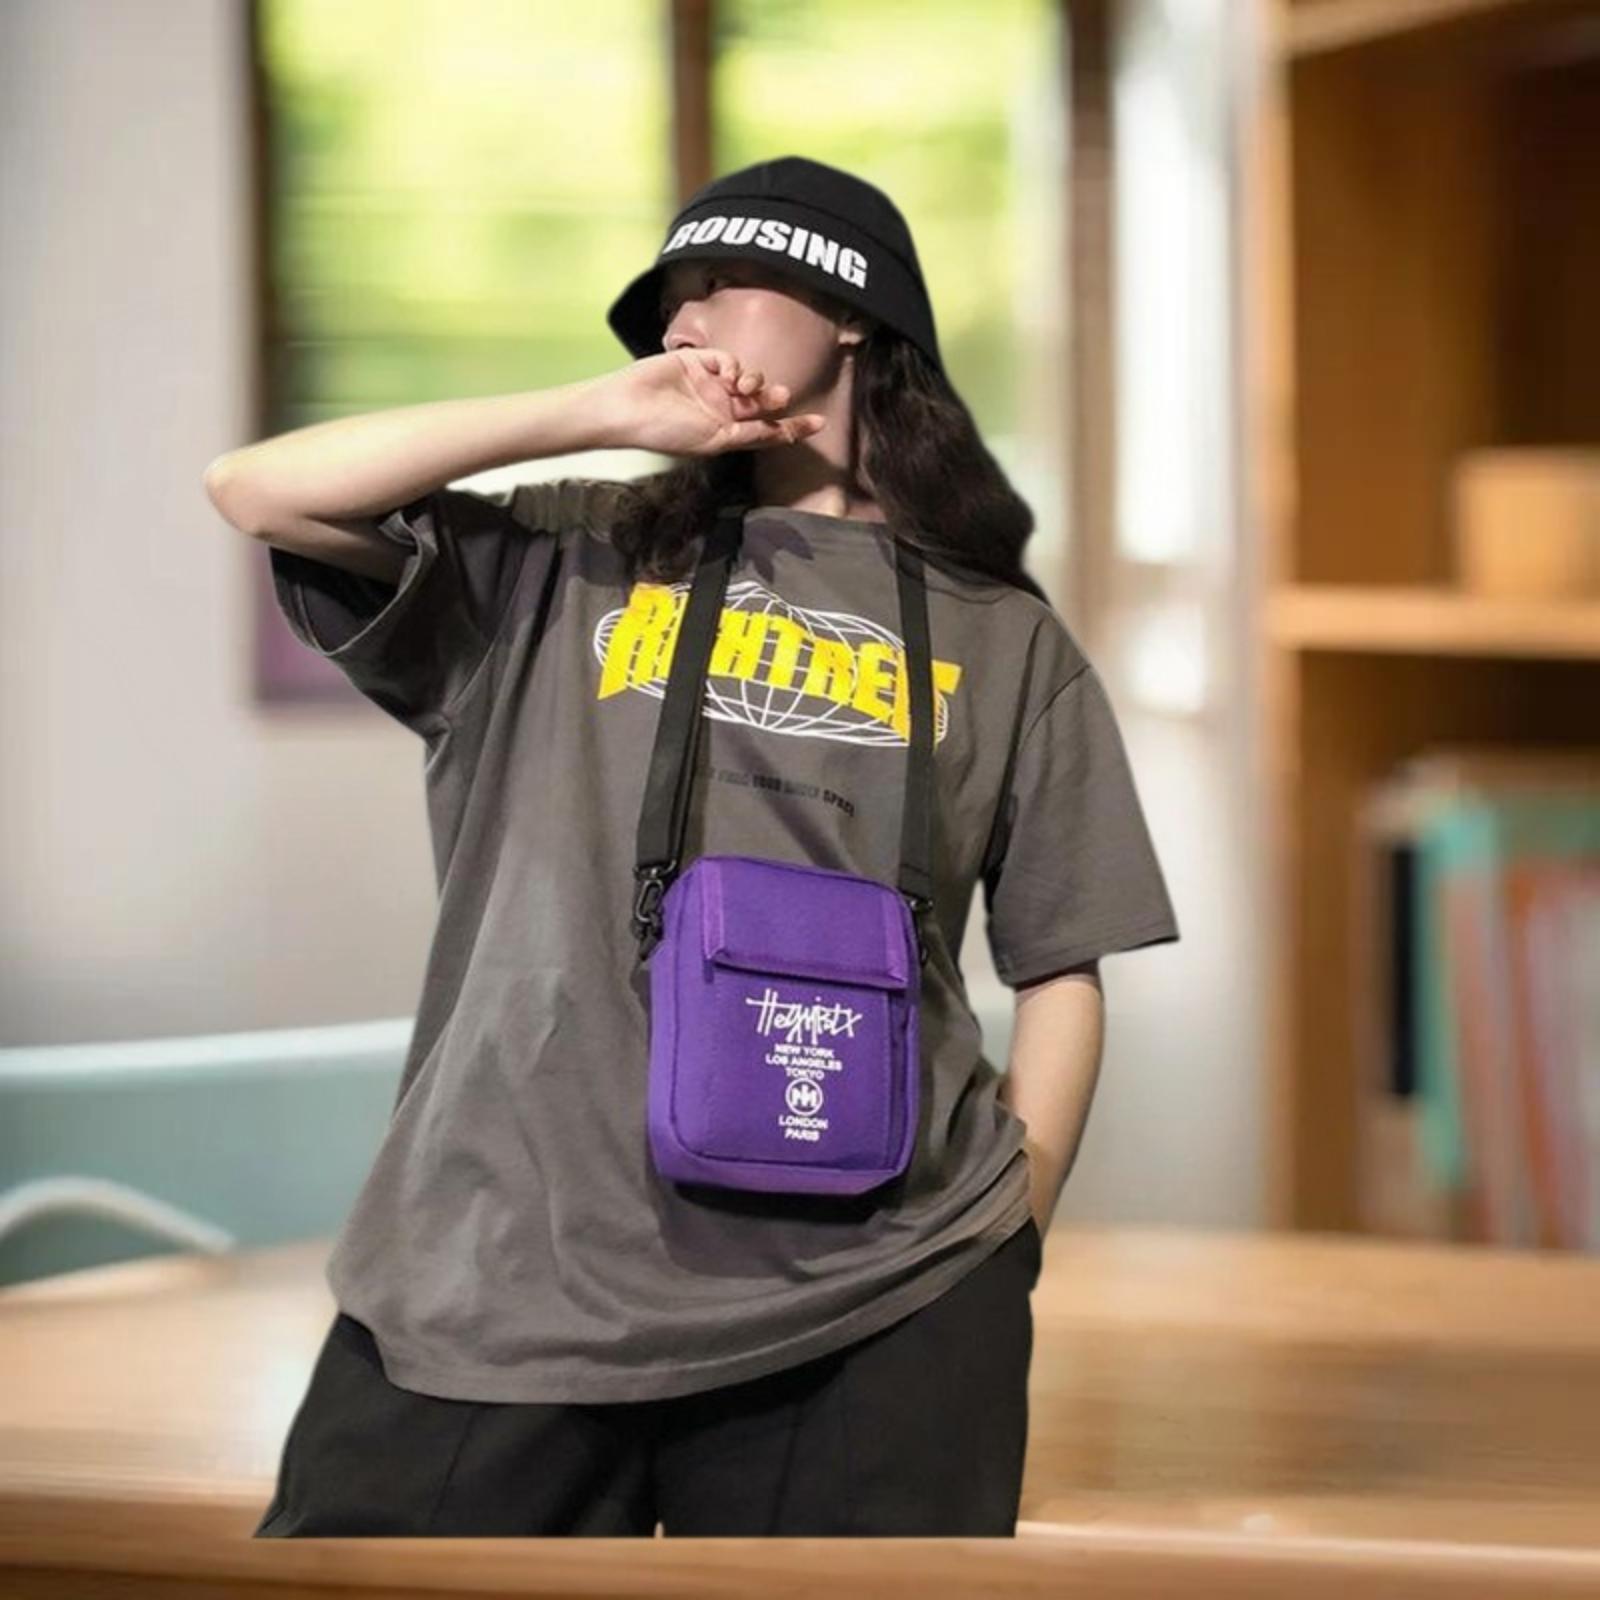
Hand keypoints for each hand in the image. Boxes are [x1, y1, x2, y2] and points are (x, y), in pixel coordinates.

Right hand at [598, 349, 827, 456]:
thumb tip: (782, 432)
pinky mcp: (698, 362)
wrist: (630, 409)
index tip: (819, 424)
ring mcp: (710, 384)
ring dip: (755, 381)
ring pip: (749, 378)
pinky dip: (734, 365)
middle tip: (781, 396)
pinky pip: (727, 359)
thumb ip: (749, 434)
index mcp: (727, 432)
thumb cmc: (668, 432)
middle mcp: (722, 408)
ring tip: (746, 387)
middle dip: (774, 398)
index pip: (767, 430)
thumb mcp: (715, 440)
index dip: (793, 427)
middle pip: (762, 402)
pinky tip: (727, 374)